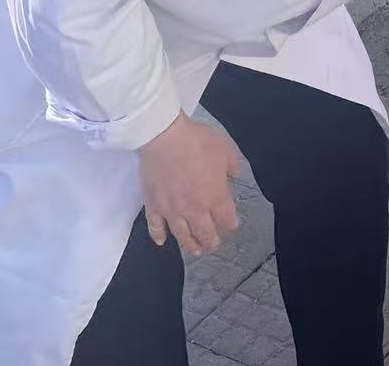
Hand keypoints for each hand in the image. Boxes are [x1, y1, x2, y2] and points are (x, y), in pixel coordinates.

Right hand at [137, 113, 240, 257]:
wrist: (164, 138)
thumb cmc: (198, 142)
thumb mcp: (226, 149)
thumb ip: (233, 166)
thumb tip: (235, 177)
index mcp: (216, 197)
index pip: (226, 218)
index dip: (231, 223)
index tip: (232, 225)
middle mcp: (195, 209)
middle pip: (205, 232)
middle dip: (211, 240)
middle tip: (213, 245)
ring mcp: (172, 210)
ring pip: (182, 235)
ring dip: (190, 245)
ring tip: (195, 251)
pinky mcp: (153, 206)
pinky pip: (155, 227)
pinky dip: (158, 236)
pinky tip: (162, 242)